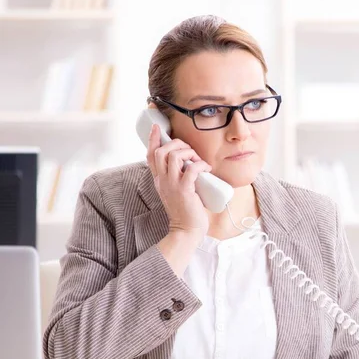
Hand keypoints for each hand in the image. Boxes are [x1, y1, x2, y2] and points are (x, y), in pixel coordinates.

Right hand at [146, 123, 210, 240]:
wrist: (187, 230)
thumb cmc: (186, 211)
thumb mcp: (176, 191)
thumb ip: (178, 178)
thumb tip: (190, 164)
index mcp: (159, 180)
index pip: (150, 155)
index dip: (153, 139)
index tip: (157, 128)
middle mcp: (162, 181)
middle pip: (161, 151)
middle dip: (176, 143)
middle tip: (189, 150)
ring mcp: (172, 185)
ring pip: (174, 156)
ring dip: (189, 153)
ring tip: (198, 160)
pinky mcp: (184, 190)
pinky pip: (191, 169)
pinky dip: (200, 164)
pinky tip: (206, 168)